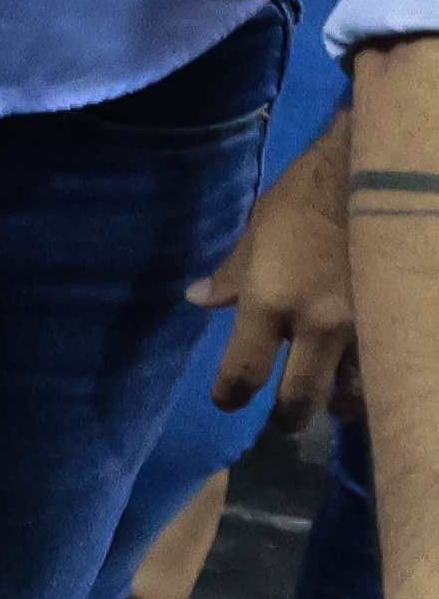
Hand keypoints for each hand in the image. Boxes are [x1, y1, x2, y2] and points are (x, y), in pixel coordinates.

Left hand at [204, 125, 359, 426]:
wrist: (381, 175)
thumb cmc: (311, 196)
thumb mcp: (259, 230)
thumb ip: (233, 274)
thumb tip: (199, 300)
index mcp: (272, 302)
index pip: (244, 370)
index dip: (231, 394)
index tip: (227, 400)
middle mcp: (319, 324)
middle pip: (299, 397)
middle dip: (288, 418)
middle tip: (283, 423)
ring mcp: (366, 326)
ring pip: (352, 391)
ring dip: (338, 405)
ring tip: (331, 409)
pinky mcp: (399, 319)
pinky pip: (385, 366)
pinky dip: (373, 379)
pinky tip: (370, 379)